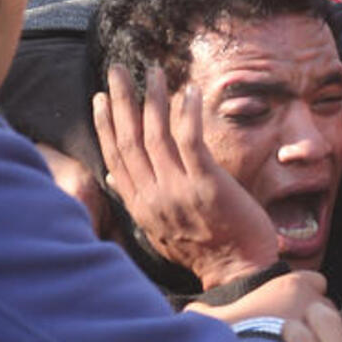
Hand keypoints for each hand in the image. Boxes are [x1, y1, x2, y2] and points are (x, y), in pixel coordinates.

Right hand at [93, 66, 278, 286]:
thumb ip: (137, 202)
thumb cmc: (205, 250)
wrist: (240, 271)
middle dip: (121, 101)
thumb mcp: (159, 231)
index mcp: (140, 207)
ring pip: (156, 136)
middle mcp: (153, 197)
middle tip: (117, 70)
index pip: (115, 158)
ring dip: (152, 100)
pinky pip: (190, 142)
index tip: (101, 97)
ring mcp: (179, 191)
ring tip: (153, 72)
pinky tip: (187, 91)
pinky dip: (186, 114)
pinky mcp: (207, 186)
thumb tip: (111, 179)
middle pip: (129, 140)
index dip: (105, 125)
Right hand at [185, 271, 330, 322]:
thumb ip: (205, 312)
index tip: (298, 305)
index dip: (309, 292)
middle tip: (304, 336)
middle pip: (328, 309)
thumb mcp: (217, 320)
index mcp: (294, 286)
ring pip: (337, 335)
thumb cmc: (236, 336)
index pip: (316, 281)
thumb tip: (188, 311)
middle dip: (320, 322)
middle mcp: (316, 305)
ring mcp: (327, 332)